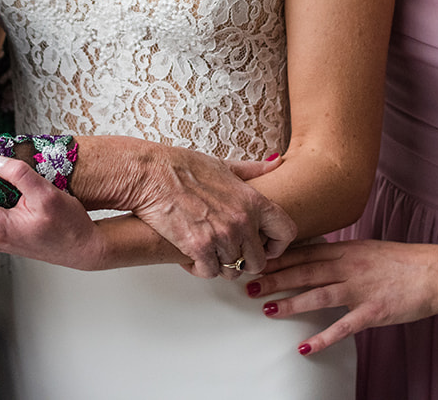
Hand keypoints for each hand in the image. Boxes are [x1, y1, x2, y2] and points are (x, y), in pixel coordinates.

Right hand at [84, 140, 293, 279]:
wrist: (150, 174)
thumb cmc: (182, 167)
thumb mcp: (224, 165)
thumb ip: (252, 170)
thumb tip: (276, 163)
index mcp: (252, 200)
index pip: (286, 232)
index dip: (277, 244)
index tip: (264, 246)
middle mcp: (241, 220)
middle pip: (258, 262)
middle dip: (243, 260)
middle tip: (227, 252)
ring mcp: (221, 236)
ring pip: (233, 271)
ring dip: (219, 264)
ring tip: (207, 250)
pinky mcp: (198, 248)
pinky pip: (209, 273)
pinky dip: (199, 267)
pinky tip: (191, 254)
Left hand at [252, 239, 437, 354]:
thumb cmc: (404, 263)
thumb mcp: (368, 250)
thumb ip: (342, 254)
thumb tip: (314, 256)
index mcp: (348, 249)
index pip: (305, 251)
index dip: (278, 256)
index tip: (255, 259)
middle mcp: (350, 265)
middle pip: (305, 270)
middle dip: (275, 277)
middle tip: (248, 283)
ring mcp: (362, 288)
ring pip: (318, 294)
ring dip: (291, 302)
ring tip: (267, 309)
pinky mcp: (374, 311)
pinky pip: (343, 326)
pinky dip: (323, 337)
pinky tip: (304, 347)